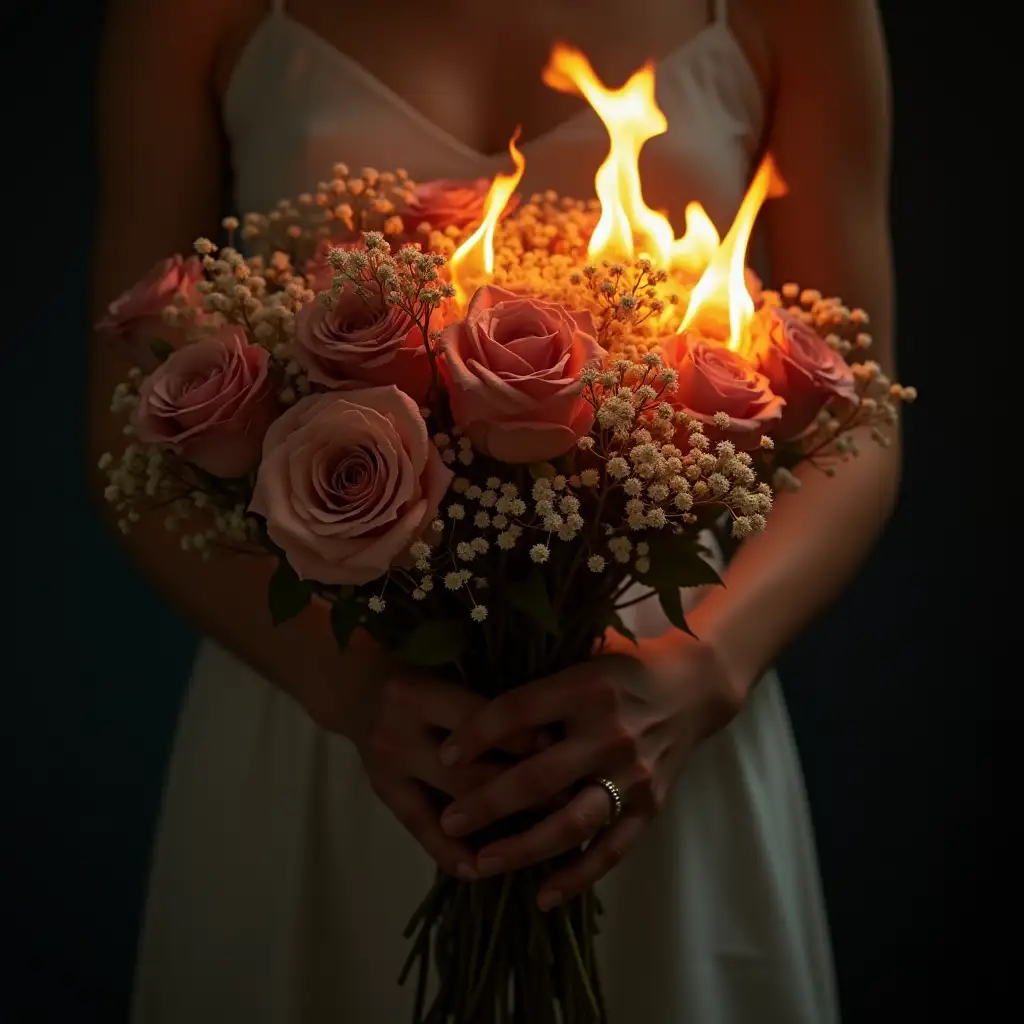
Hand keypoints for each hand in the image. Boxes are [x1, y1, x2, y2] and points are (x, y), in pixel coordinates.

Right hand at [345, 651, 544, 880]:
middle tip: (567, 800)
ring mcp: (387, 768)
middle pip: (467, 771)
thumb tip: (552, 732)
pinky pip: (419, 828)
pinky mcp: (382, 793)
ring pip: (449, 804)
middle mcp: (398, 733)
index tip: (566, 750)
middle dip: (521, 788)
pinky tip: (478, 870)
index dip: (525, 738)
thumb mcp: (448, 669)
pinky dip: (450, 852)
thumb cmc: (418, 668)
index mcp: (420, 693)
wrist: (355, 686)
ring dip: (494, 825)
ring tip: (538, 839)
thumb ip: (487, 700)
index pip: (482, 721)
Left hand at [436, 631, 745, 906]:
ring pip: (572, 821)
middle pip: (540, 775)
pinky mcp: (650, 806)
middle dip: (488, 801)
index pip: (520, 712)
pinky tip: (542, 896)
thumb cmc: (622, 670)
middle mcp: (610, 734)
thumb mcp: (580, 661)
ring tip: (483, 862)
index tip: (444, 755)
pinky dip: (577, 876)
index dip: (477, 733)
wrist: (692, 690)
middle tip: (448, 821)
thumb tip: (469, 712)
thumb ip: (538, 689)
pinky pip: (611, 849)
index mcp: (587, 688)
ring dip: (524, 847)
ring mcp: (633, 775)